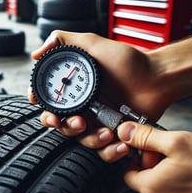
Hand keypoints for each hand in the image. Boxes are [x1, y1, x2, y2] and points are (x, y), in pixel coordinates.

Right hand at [28, 30, 169, 157]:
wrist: (156, 78)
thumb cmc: (127, 61)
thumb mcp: (92, 44)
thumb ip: (63, 40)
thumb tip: (36, 54)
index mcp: (74, 90)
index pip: (49, 102)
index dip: (42, 106)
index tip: (41, 105)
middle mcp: (82, 106)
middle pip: (60, 124)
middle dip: (63, 127)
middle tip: (77, 122)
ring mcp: (97, 121)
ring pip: (80, 140)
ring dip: (90, 139)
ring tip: (105, 131)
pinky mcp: (112, 134)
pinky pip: (103, 151)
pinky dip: (109, 151)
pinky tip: (118, 141)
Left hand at [116, 122, 191, 192]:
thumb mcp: (176, 142)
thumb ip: (145, 137)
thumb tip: (125, 132)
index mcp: (154, 189)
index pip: (129, 173)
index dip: (138, 158)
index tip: (150, 149)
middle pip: (147, 182)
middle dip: (155, 165)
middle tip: (173, 153)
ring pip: (165, 191)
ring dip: (171, 175)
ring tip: (190, 164)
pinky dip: (185, 187)